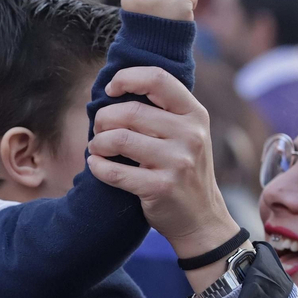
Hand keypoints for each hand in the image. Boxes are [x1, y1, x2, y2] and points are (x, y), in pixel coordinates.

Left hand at [88, 68, 241, 260]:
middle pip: (130, 111)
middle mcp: (190, 134)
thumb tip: (116, 88)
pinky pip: (115, 171)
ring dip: (98, 143)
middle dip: (104, 118)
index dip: (126, 78)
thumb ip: (163, 112)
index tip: (110, 90)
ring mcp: (178, 162)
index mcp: (195, 114)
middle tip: (99, 129)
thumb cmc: (183, 170)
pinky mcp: (161, 188)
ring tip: (97, 148)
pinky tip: (96, 165)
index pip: (157, 78)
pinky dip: (98, 167)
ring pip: (119, 139)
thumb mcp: (187, 134)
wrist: (202, 219)